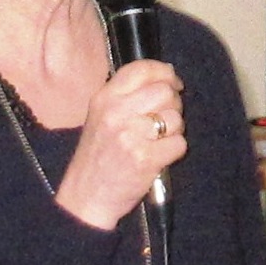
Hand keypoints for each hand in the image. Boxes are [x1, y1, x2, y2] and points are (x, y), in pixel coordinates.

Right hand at [55, 59, 185, 230]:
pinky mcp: (145, 158)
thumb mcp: (100, 116)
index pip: (141, 69)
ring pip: (175, 118)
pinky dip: (175, 151)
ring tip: (159, 140)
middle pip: (164, 91)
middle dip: (174, 103)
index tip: (173, 82)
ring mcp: (130, 135)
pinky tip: (159, 156)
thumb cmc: (97, 155)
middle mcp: (116, 112)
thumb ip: (126, 96)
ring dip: (175, 129)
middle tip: (165, 118)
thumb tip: (166, 77)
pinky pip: (179, 143)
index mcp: (104, 98)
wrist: (86, 195)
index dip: (164, 72)